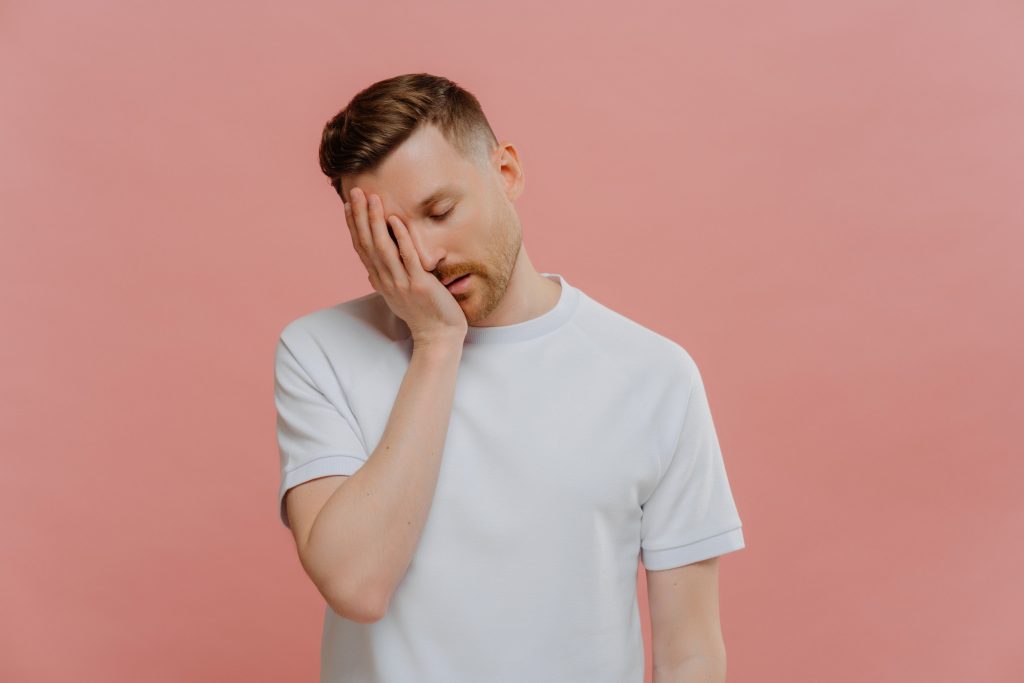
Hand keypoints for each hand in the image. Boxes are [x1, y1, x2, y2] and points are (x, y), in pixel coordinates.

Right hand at [345, 187, 467, 345]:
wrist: (438, 337)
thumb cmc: (422, 314)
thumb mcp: (397, 295)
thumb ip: (385, 280)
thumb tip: (371, 271)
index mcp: (380, 280)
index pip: (361, 248)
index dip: (353, 225)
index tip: (347, 204)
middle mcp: (386, 280)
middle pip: (367, 243)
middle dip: (360, 216)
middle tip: (355, 191)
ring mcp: (401, 282)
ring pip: (383, 247)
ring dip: (375, 221)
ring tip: (372, 198)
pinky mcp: (419, 284)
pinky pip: (408, 257)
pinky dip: (401, 238)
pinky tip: (396, 220)